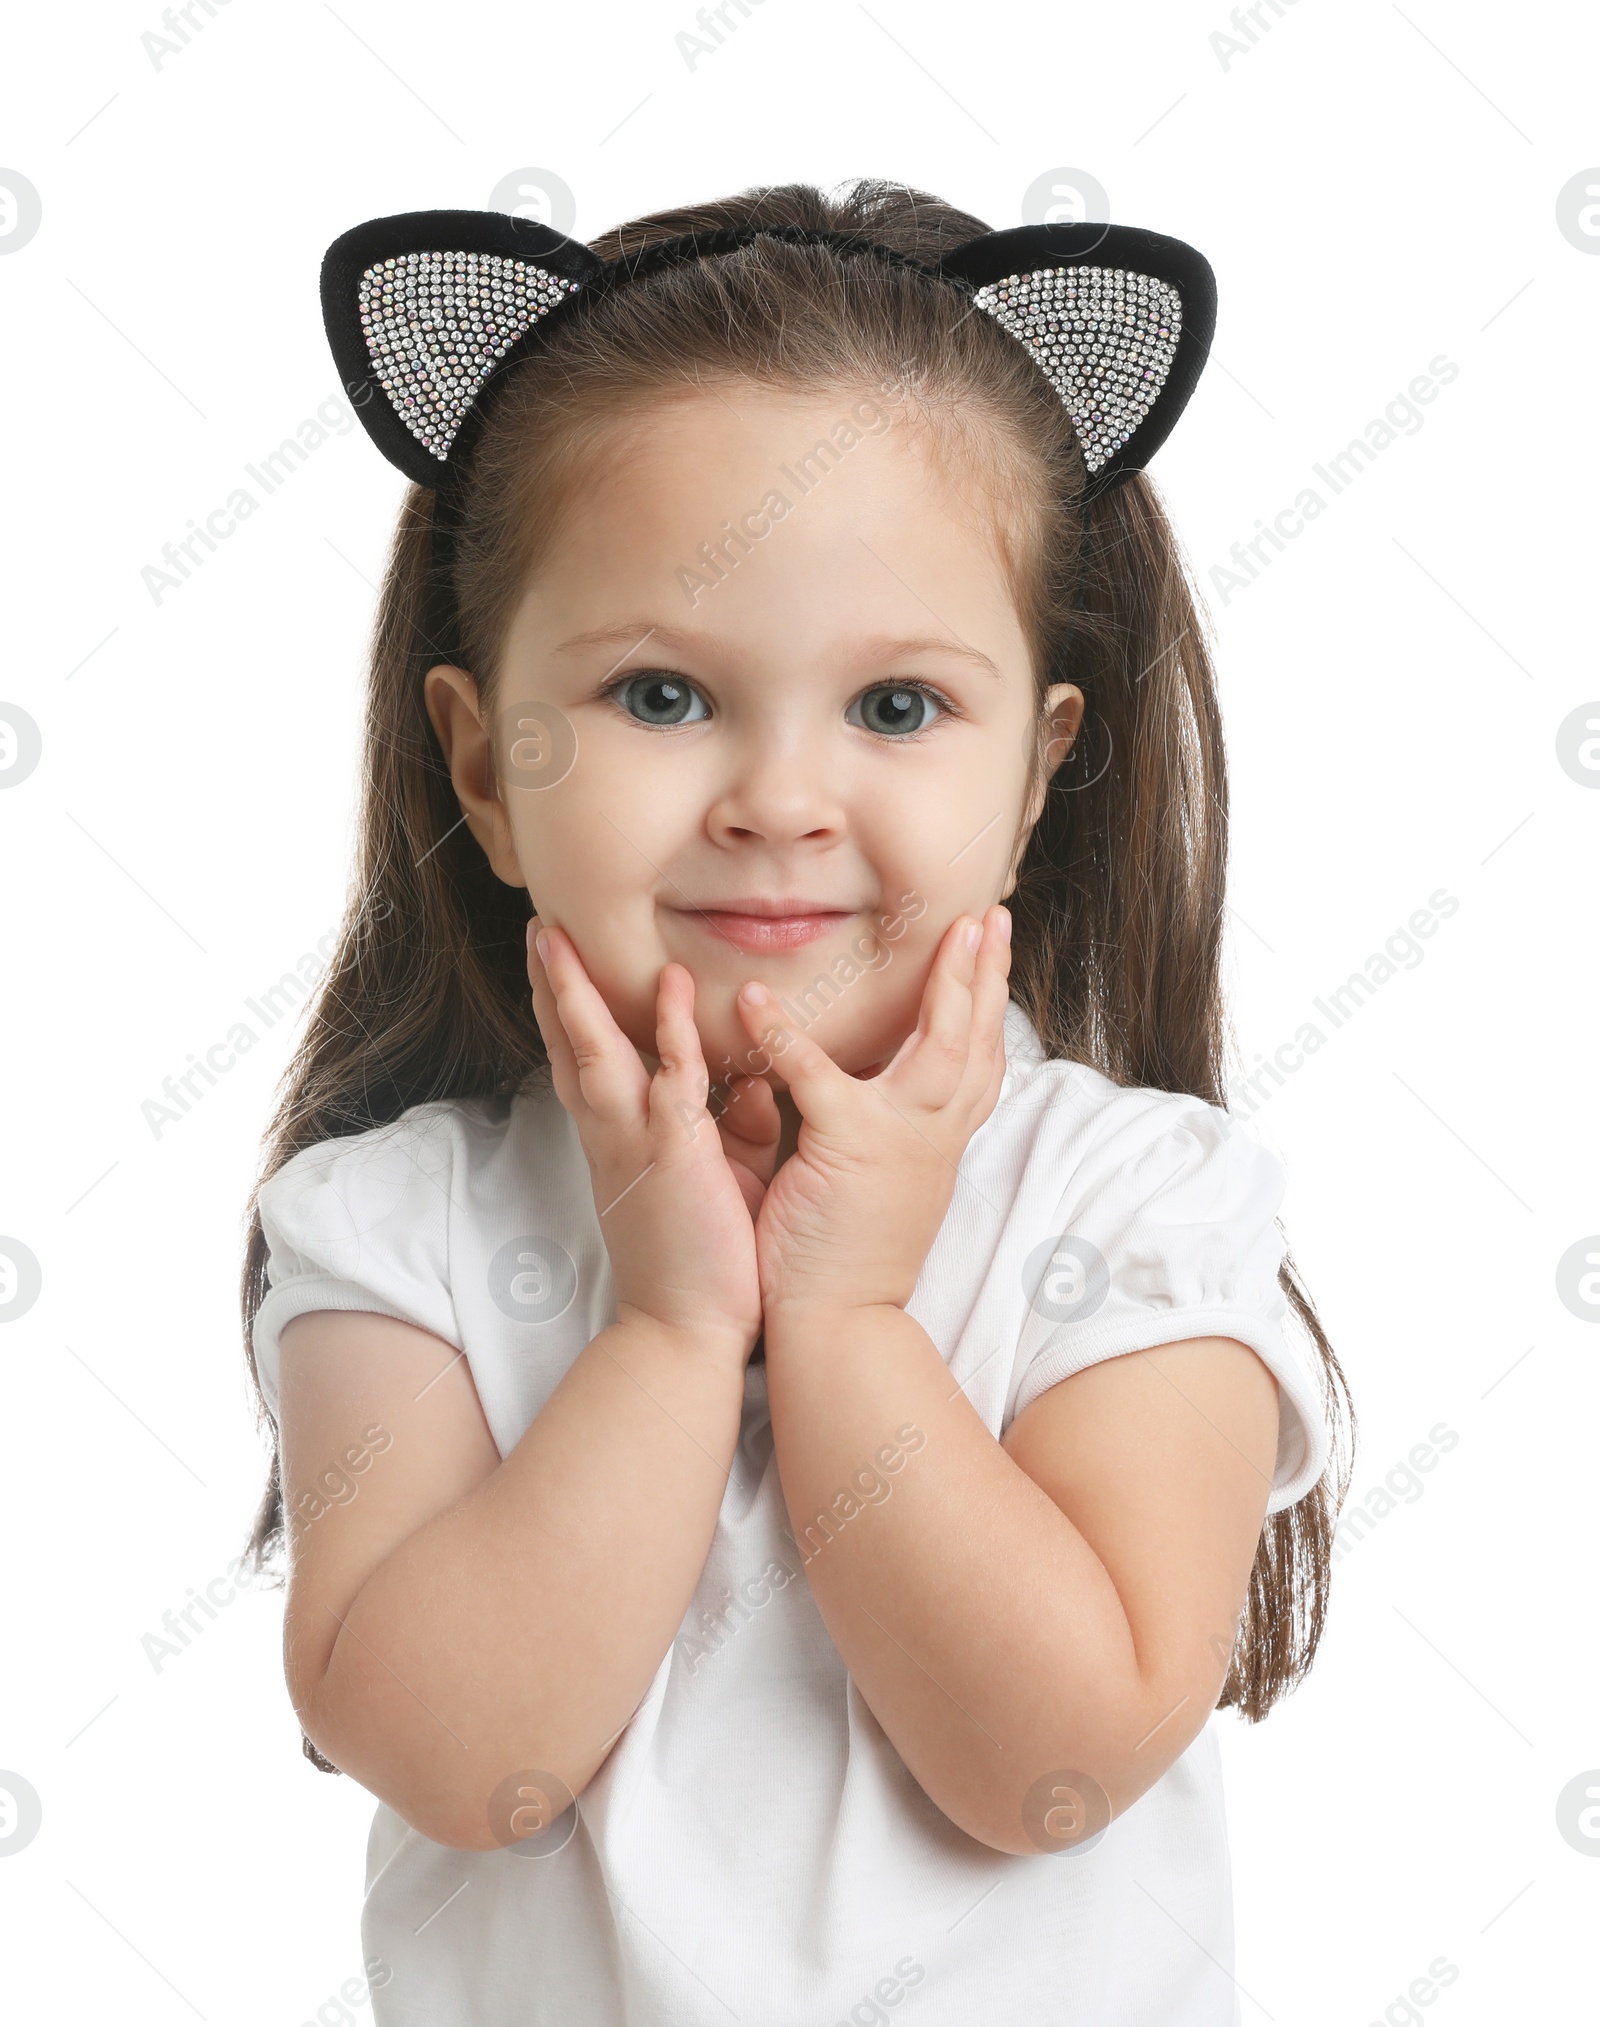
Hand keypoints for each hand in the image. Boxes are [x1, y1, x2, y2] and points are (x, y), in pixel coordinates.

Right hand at [526, 919, 776, 1355]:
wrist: (691, 1331)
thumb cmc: (708, 1257)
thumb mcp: (720, 1175)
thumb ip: (728, 1126)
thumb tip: (749, 1090)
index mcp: (619, 1139)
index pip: (585, 1062)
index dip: (567, 1011)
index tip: (556, 964)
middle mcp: (613, 1134)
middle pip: (568, 1044)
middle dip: (551, 985)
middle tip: (537, 928)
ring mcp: (636, 1141)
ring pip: (594, 1049)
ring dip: (575, 990)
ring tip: (555, 935)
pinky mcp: (675, 1153)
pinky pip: (672, 1077)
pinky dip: (671, 1028)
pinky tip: (672, 984)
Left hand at [733, 904, 1012, 1317]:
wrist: (841, 1322)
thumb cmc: (845, 1254)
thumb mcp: (874, 1176)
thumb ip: (872, 1124)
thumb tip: (850, 1080)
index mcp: (936, 1139)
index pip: (977, 1057)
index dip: (987, 1001)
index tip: (991, 948)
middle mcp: (932, 1133)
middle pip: (977, 1039)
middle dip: (989, 972)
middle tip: (993, 916)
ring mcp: (899, 1138)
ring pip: (939, 1045)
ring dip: (948, 982)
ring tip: (949, 929)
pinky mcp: (848, 1147)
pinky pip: (817, 1075)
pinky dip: (785, 1035)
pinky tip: (755, 998)